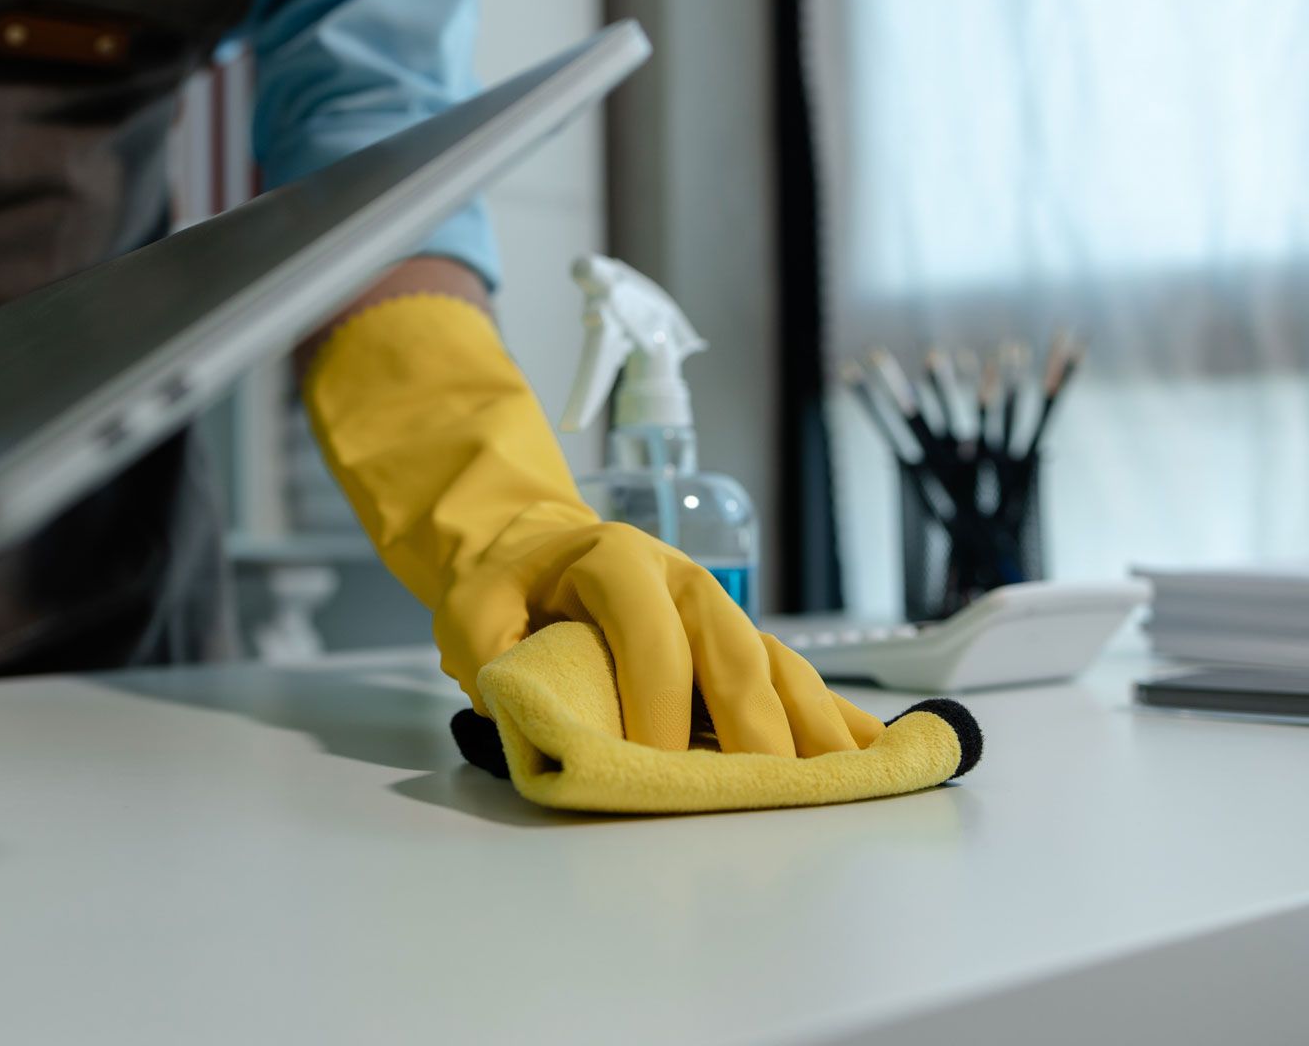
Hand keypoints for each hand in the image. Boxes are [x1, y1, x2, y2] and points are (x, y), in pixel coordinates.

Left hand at [304, 292, 879, 754]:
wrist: (528, 546)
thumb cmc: (503, 587)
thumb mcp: (473, 613)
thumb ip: (498, 663)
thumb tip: (543, 727)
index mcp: (617, 562)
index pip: (653, 640)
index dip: (657, 708)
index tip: (652, 769)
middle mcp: (682, 578)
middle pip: (732, 653)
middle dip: (750, 729)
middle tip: (756, 795)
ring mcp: (718, 606)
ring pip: (775, 664)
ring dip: (807, 727)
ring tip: (837, 785)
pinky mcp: (736, 636)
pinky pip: (792, 676)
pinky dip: (829, 716)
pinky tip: (867, 754)